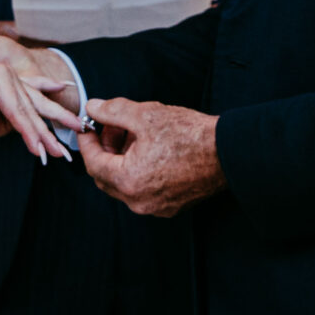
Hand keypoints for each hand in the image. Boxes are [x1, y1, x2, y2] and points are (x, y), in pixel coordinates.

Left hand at [77, 98, 226, 216]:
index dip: (87, 142)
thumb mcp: (145, 115)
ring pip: (124, 184)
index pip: (93, 163)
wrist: (228, 152)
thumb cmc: (189, 134)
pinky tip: (149, 150)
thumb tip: (92, 107)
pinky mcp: (170, 207)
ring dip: (121, 160)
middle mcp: (138, 201)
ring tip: (133, 134)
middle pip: (106, 177)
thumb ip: (113, 111)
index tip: (87, 126)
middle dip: (105, 150)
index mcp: (128, 180)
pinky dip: (138, 172)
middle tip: (111, 127)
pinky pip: (143, 191)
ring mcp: (155, 207)